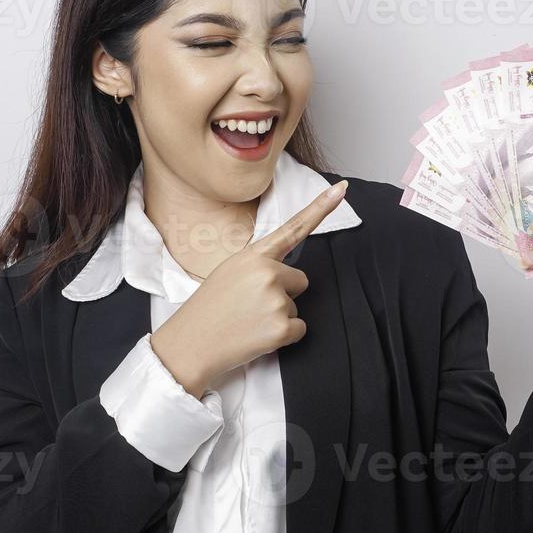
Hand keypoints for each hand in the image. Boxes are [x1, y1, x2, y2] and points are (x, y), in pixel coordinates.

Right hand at [150, 180, 348, 396]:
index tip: (341, 189)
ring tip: (248, 320)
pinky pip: (299, 329)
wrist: (190, 343)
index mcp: (253, 256)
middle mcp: (267, 272)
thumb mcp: (230, 271)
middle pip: (300, 280)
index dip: (321, 208)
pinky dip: (283, 336)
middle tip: (251, 305)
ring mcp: (275, 300)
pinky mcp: (280, 328)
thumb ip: (259, 264)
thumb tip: (285, 271)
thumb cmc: (209, 308)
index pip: (293, 228)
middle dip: (283, 294)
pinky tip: (257, 335)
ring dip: (277, 316)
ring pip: (296, 306)